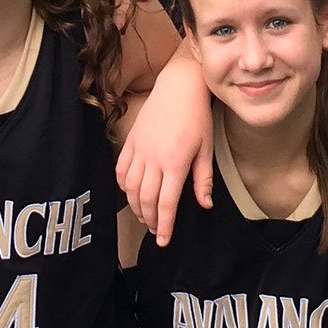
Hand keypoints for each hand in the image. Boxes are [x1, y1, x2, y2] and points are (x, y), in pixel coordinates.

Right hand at [115, 71, 215, 244]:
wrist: (179, 86)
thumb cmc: (197, 116)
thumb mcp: (206, 149)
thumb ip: (203, 180)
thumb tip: (204, 205)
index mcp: (175, 162)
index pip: (167, 203)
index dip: (165, 226)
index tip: (164, 241)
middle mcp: (153, 158)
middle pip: (145, 199)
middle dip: (150, 220)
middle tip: (156, 231)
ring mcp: (139, 149)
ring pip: (130, 188)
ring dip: (135, 206)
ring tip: (145, 216)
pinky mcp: (130, 141)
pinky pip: (121, 170)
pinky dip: (123, 186)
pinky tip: (131, 193)